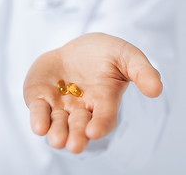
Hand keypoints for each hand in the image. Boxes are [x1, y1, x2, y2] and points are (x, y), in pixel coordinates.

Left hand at [23, 33, 161, 153]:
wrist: (75, 49)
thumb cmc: (104, 54)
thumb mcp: (126, 55)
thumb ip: (141, 71)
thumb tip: (156, 90)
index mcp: (104, 102)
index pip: (104, 117)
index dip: (100, 125)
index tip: (94, 132)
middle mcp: (81, 109)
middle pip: (79, 126)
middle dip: (76, 136)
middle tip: (74, 145)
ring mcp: (59, 105)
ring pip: (57, 123)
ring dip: (56, 132)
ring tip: (56, 140)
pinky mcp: (40, 98)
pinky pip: (38, 110)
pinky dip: (38, 119)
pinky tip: (39, 127)